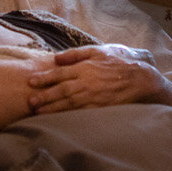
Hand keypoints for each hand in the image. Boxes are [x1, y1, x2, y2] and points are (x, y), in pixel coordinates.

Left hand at [27, 46, 171, 113]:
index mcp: (85, 67)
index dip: (44, 78)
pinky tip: (58, 119)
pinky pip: (80, 113)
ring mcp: (93, 97)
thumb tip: (56, 58)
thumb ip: (76, 54)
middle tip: (30, 102)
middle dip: (44, 97)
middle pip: (60, 90)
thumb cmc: (119, 63)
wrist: (141, 79)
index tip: (30, 82)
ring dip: (52, 109)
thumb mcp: (98, 51)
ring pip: (68, 104)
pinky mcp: (99, 108)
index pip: (60, 73)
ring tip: (38, 113)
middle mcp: (86, 82)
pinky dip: (67, 116)